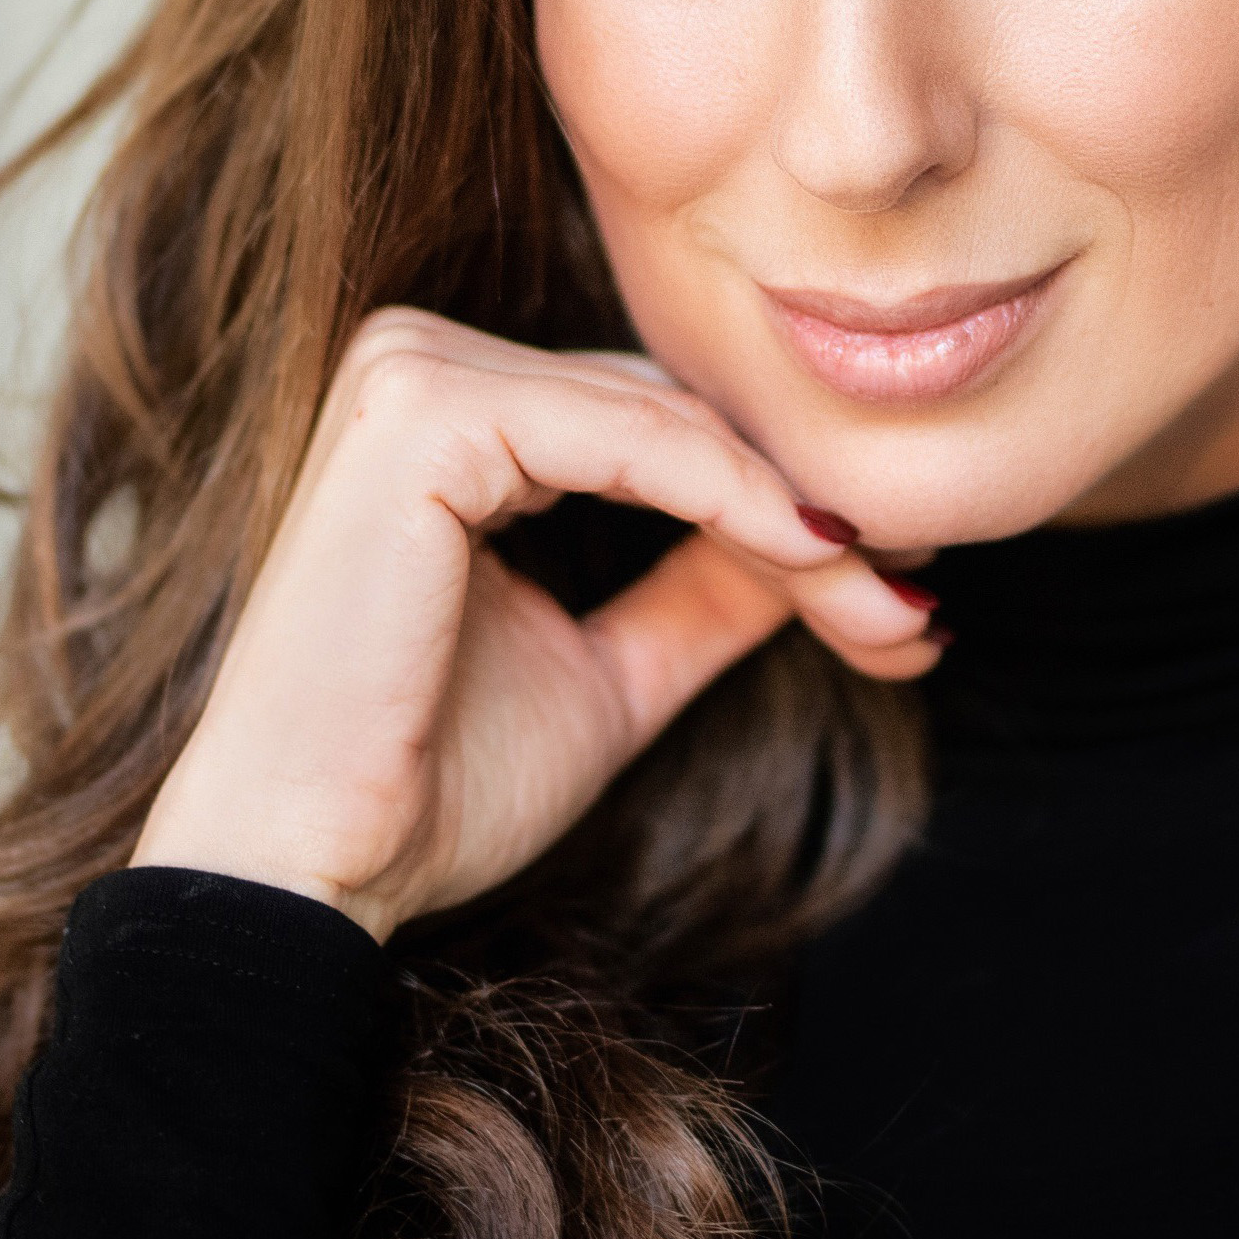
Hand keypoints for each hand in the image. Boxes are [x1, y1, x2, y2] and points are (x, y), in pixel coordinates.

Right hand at [132, 307, 940, 939]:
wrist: (318, 875)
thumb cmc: (432, 783)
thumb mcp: (616, 667)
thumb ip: (711, 591)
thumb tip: (844, 546)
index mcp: (453, 413)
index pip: (667, 427)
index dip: (792, 505)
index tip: (912, 586)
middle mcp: (422, 364)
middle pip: (683, 418)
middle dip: (814, 518)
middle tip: (920, 603)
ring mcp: (411, 374)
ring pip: (677, 426)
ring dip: (797, 520)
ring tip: (889, 605)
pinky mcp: (420, 415)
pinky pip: (634, 438)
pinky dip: (737, 500)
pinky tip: (816, 557)